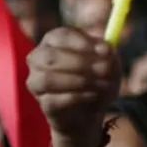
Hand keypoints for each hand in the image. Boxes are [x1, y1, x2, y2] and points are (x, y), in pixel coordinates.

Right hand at [26, 27, 120, 146]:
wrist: (90, 111)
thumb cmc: (96, 79)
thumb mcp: (109, 64)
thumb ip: (108, 54)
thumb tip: (105, 48)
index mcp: (53, 41)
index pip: (59, 36)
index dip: (80, 42)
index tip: (102, 50)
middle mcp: (38, 59)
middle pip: (49, 57)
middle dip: (79, 63)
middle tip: (102, 70)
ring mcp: (37, 82)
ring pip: (47, 79)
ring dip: (77, 81)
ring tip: (98, 85)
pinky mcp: (43, 104)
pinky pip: (54, 100)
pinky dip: (77, 97)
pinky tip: (92, 96)